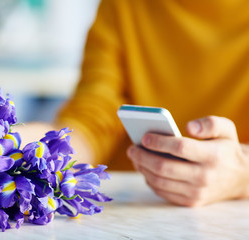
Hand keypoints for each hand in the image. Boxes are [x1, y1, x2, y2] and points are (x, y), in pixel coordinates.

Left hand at [128, 116, 248, 206]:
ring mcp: (196, 192)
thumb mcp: (226, 130)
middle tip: (132, 148)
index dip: (159, 142)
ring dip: (142, 168)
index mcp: (213, 156)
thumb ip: (210, 123)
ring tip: (135, 157)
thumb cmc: (225, 148)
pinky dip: (149, 179)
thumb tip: (189, 127)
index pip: (180, 148)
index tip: (144, 137)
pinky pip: (162, 191)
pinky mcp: (190, 202)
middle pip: (164, 167)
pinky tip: (144, 168)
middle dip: (143, 157)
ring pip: (159, 181)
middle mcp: (204, 177)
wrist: (238, 179)